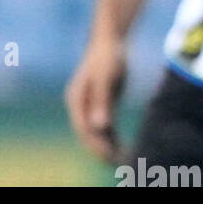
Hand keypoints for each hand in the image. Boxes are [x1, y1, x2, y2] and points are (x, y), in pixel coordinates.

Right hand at [65, 35, 126, 162]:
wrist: (109, 40)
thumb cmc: (108, 55)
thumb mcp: (106, 76)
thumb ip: (102, 100)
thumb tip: (100, 127)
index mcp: (77, 100)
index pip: (84, 129)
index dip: (95, 144)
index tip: (109, 155)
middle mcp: (80, 106)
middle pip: (88, 134)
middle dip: (101, 150)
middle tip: (120, 163)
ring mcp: (89, 106)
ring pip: (96, 132)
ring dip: (107, 147)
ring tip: (125, 160)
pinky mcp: (101, 105)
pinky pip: (104, 126)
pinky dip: (112, 138)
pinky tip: (124, 148)